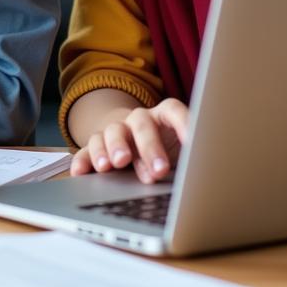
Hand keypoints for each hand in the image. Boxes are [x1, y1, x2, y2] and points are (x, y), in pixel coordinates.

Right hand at [70, 97, 188, 183]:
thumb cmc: (167, 151)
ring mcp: (115, 131)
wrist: (137, 145)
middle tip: (158, 171)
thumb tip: (206, 175)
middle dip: (149, 148)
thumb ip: (190, 158)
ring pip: (111, 131)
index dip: (184, 123)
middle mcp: (138, 120)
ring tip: (112, 166)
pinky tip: (80, 172)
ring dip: (112, 148)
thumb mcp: (182, 153)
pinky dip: (83, 161)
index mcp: (164, 116)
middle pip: (141, 124)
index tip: (194, 144)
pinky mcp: (97, 148)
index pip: (174, 111)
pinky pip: (85, 151)